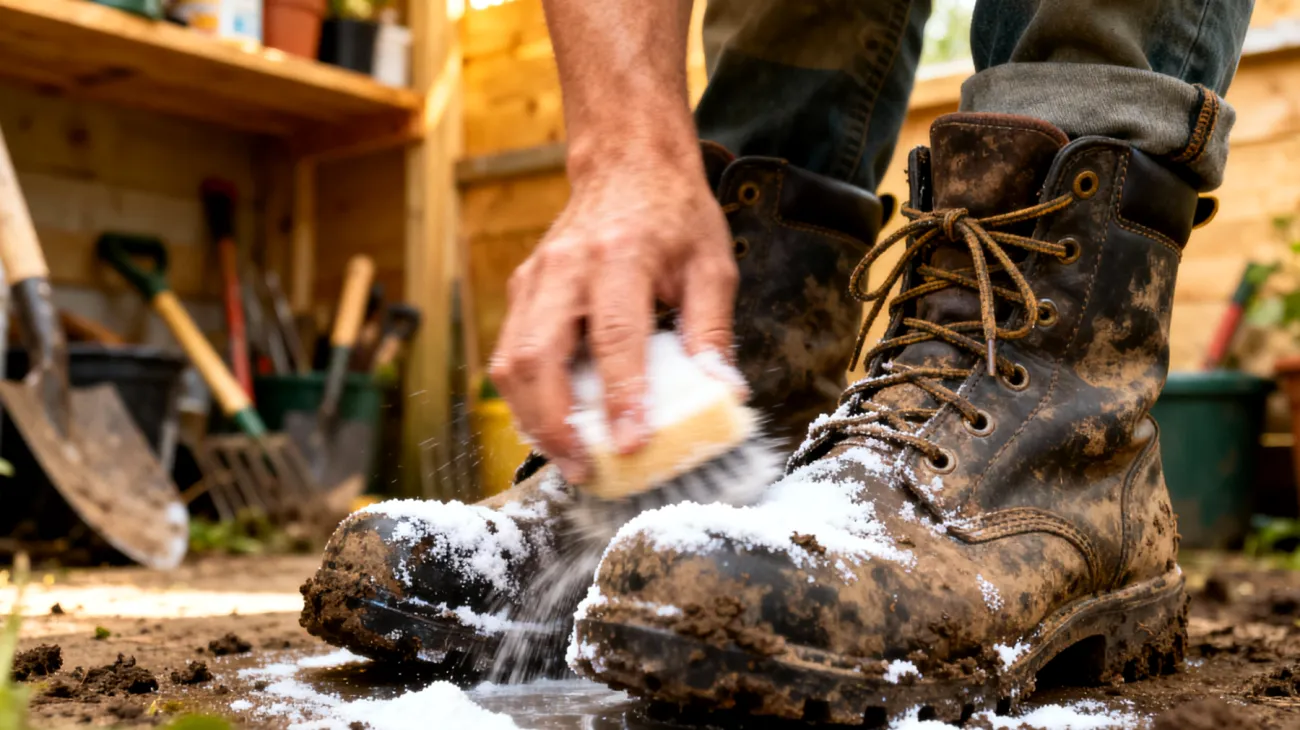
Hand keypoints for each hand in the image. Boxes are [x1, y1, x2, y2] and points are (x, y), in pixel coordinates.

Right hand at [489, 153, 738, 483]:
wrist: (627, 164)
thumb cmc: (674, 215)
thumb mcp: (711, 264)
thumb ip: (712, 330)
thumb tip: (723, 393)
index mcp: (621, 255)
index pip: (614, 337)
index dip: (620, 397)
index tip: (630, 445)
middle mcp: (567, 267)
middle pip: (537, 356)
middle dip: (555, 423)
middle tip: (585, 468)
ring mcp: (536, 278)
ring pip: (510, 361)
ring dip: (533, 418)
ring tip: (567, 457)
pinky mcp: (523, 291)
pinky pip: (509, 353)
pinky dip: (526, 398)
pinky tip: (555, 425)